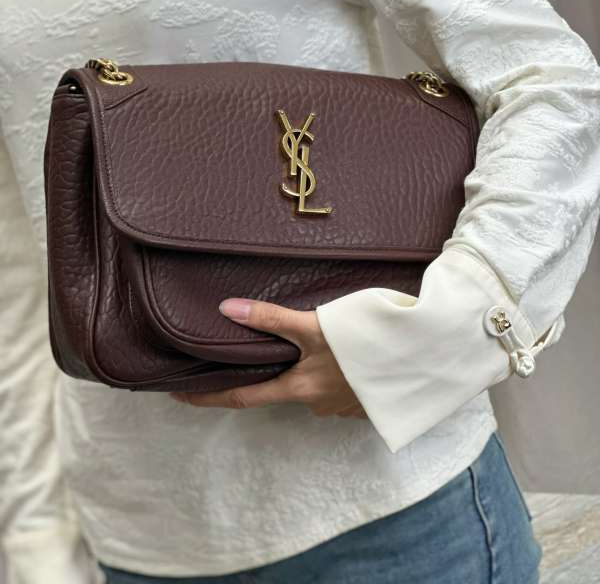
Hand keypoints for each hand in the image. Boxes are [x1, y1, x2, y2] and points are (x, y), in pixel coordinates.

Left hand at [169, 298, 367, 418]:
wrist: (425, 354)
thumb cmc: (367, 340)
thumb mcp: (316, 326)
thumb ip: (272, 320)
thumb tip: (225, 309)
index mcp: (301, 387)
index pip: (244, 397)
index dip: (210, 398)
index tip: (180, 399)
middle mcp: (319, 402)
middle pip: (283, 390)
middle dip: (273, 373)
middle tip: (265, 351)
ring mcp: (345, 405)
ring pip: (313, 387)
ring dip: (308, 370)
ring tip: (316, 343)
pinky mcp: (369, 400)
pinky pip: (340, 386)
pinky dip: (334, 372)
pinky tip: (346, 352)